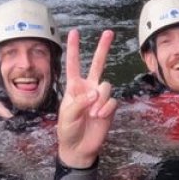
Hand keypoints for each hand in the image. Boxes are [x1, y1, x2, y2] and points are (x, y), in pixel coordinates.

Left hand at [55, 28, 116, 168]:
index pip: (73, 64)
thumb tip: (94, 93)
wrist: (79, 147)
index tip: (74, 32)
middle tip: (108, 32)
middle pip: (97, 64)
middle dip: (103, 48)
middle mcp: (88, 88)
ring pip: (106, 86)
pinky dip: (106, 109)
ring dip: (100, 100)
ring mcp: (100, 97)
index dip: (74, 48)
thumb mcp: (67, 116)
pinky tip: (99, 117)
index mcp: (73, 87)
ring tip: (93, 114)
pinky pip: (112, 101)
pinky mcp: (109, 107)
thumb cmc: (68, 130)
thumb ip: (79, 103)